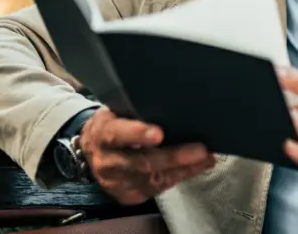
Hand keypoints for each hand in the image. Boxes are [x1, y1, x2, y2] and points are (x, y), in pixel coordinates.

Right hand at [80, 107, 215, 205]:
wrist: (91, 151)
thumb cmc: (114, 123)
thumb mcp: (117, 111)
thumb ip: (137, 110)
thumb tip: (173, 101)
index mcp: (102, 134)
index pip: (117, 134)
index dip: (137, 134)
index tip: (159, 133)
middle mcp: (107, 162)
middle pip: (141, 163)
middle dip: (173, 157)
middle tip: (200, 150)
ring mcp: (116, 183)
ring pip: (152, 180)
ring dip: (183, 170)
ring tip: (205, 159)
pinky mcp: (127, 196)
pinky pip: (156, 190)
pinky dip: (179, 177)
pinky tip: (196, 168)